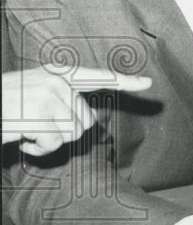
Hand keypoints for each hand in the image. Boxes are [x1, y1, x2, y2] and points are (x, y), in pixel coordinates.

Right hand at [1, 67, 151, 154]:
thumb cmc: (4, 106)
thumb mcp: (33, 93)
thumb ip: (61, 99)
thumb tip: (89, 120)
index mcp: (57, 74)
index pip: (96, 76)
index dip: (124, 81)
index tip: (147, 83)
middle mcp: (56, 82)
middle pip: (86, 120)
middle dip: (66, 131)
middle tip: (37, 127)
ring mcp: (48, 97)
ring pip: (73, 133)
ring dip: (50, 141)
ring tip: (27, 131)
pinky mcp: (39, 115)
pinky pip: (55, 144)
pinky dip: (39, 150)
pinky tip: (22, 140)